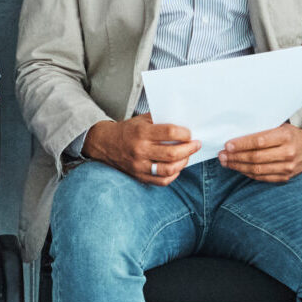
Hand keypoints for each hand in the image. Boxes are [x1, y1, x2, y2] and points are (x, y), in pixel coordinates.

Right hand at [83, 117, 200, 184]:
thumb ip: (160, 120)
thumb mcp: (142, 120)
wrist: (105, 144)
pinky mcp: (139, 176)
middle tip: (196, 144)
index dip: (184, 133)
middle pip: (172, 153)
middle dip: (189, 149)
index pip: (170, 132)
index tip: (189, 133)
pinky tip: (177, 168)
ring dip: (184, 162)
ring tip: (187, 156)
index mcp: (141, 132)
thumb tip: (183, 122)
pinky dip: (173, 175)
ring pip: (169, 169)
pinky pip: (162, 181)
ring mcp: (139, 165)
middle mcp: (140, 150)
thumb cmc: (127, 130)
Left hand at [220, 123, 301, 181]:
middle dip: (236, 157)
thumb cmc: (292, 135)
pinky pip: (262, 177)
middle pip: (256, 157)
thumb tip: (237, 134)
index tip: (227, 145)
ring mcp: (288, 167)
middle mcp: (288, 153)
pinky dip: (248, 173)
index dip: (242, 144)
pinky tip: (238, 168)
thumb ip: (263, 131)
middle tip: (222, 155)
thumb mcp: (281, 127)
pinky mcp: (286, 177)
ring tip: (226, 162)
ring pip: (257, 170)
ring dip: (238, 166)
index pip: (259, 141)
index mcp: (286, 136)